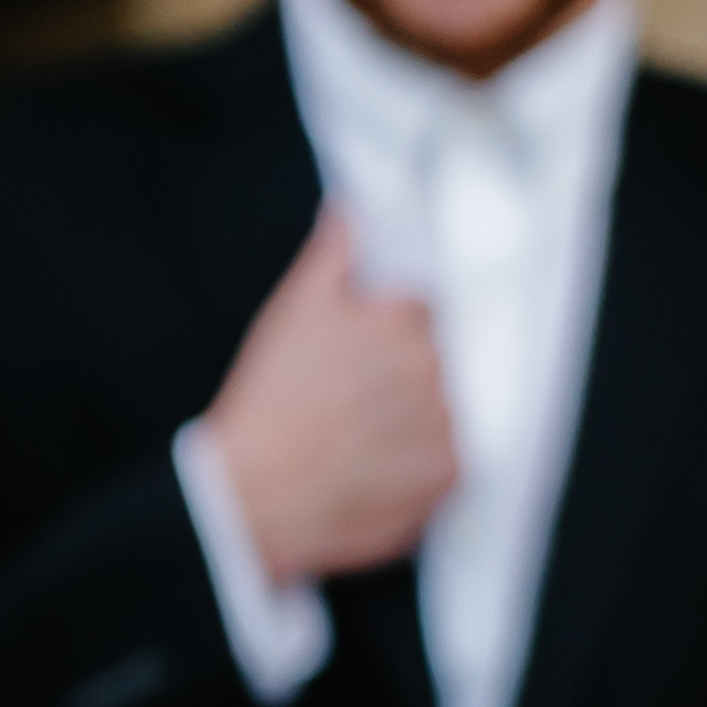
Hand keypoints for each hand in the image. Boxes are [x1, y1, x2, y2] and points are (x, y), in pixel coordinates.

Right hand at [202, 209, 458, 582]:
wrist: (253, 495)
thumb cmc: (268, 404)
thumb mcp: (292, 311)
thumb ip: (334, 253)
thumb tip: (352, 211)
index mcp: (404, 323)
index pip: (425, 310)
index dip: (393, 331)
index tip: (368, 355)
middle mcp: (435, 372)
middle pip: (440, 360)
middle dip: (406, 374)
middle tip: (359, 399)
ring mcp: (446, 427)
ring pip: (449, 409)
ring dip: (420, 417)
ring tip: (364, 435)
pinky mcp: (448, 478)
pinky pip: (453, 460)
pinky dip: (424, 462)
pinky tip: (378, 463)